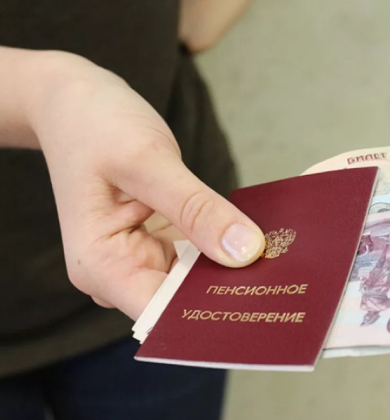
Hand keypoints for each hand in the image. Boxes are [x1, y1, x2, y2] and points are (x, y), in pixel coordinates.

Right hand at [30, 52, 264, 318]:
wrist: (73, 104)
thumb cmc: (96, 126)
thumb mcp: (148, 162)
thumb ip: (197, 208)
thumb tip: (245, 252)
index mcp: (101, 267)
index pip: (163, 314)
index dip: (211, 315)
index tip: (262, 304)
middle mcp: (118, 274)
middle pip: (183, 303)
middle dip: (229, 291)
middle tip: (286, 282)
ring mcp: (138, 260)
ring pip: (195, 282)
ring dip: (231, 270)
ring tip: (280, 262)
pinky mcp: (156, 244)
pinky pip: (196, 257)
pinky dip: (222, 248)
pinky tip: (255, 241)